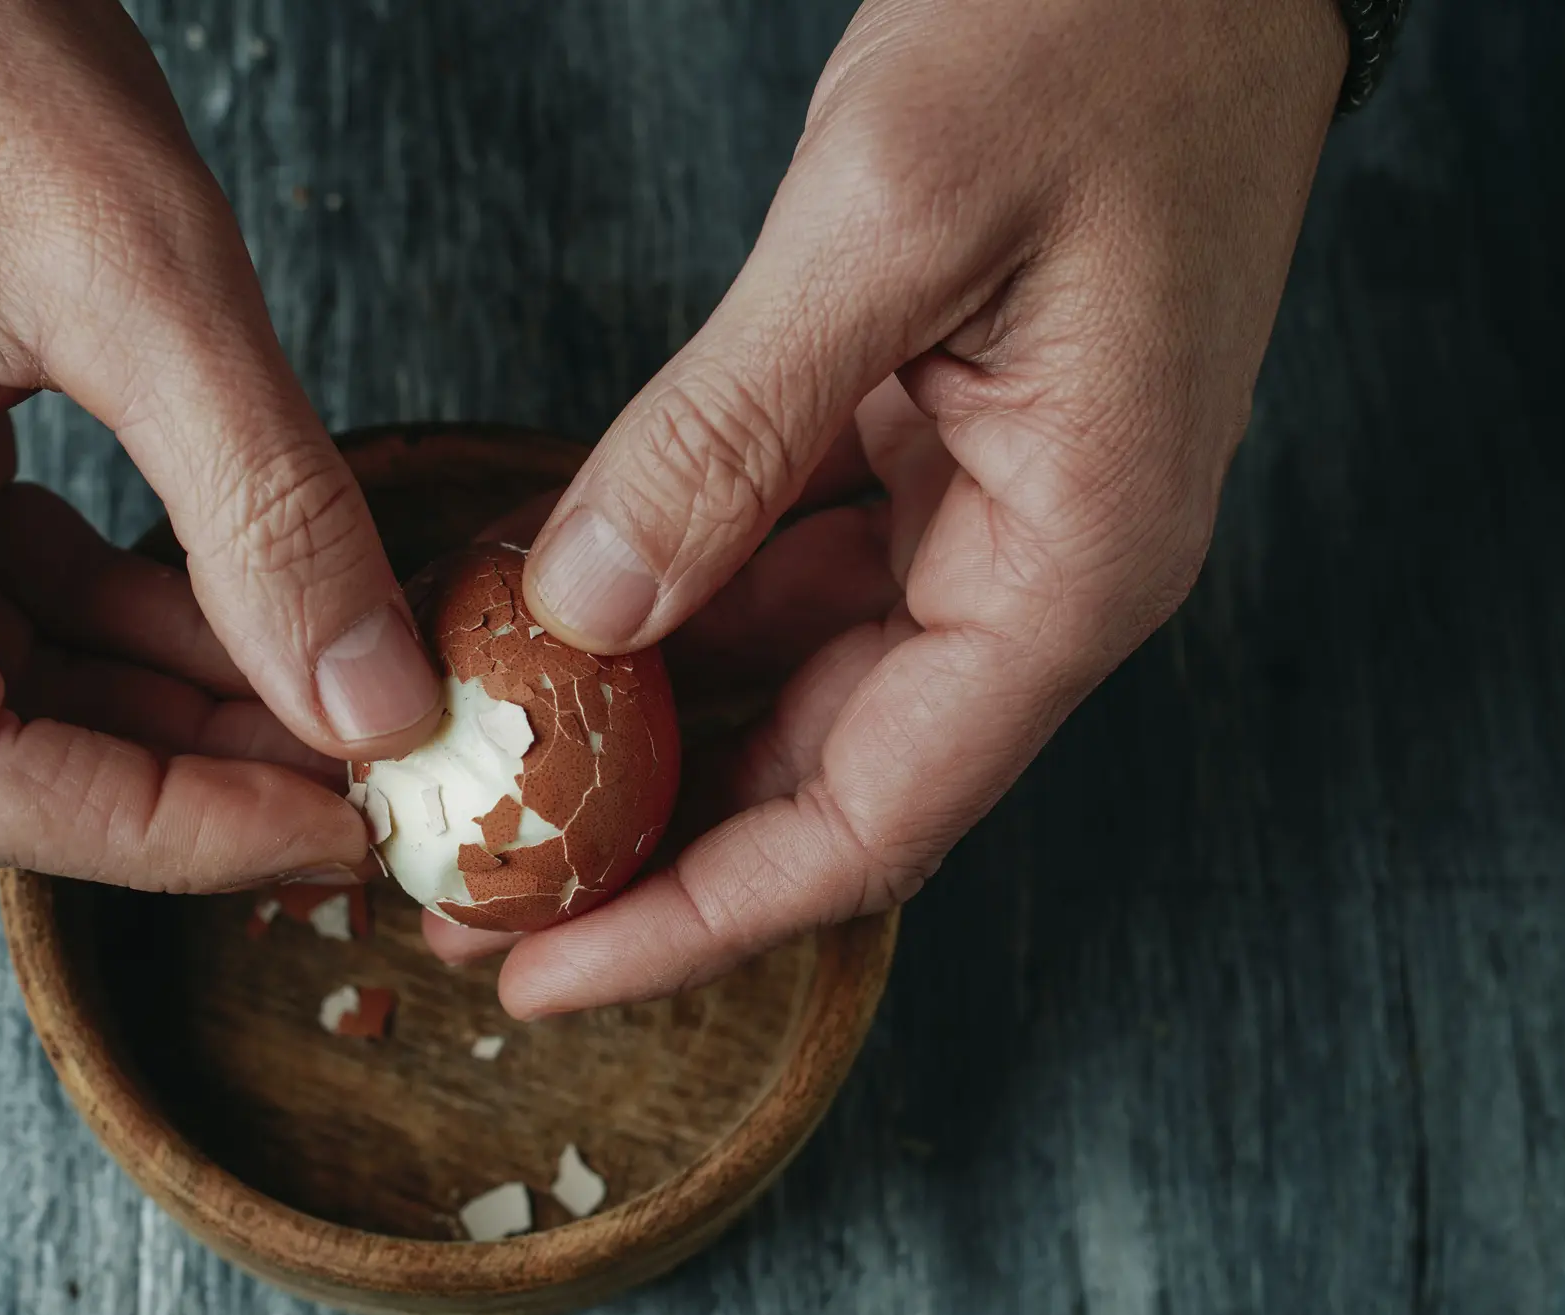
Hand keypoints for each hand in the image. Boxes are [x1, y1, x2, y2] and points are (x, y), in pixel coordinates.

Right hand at [0, 0, 439, 889]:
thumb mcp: (141, 277)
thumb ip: (265, 511)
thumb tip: (376, 706)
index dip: (173, 830)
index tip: (342, 825)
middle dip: (195, 778)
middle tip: (373, 779)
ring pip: (21, 696)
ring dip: (190, 710)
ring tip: (350, 703)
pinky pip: (24, 608)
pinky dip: (152, 624)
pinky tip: (277, 626)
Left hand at [463, 0, 1346, 1012]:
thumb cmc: (1093, 36)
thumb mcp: (889, 220)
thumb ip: (729, 432)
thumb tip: (585, 609)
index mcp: (1070, 565)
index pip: (869, 822)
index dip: (699, 919)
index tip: (545, 970)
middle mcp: (1039, 573)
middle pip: (829, 781)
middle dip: (650, 853)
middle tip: (472, 890)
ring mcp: (993, 518)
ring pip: (804, 690)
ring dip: (657, 741)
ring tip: (499, 777)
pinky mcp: (941, 453)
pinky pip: (798, 580)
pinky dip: (685, 610)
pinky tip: (571, 618)